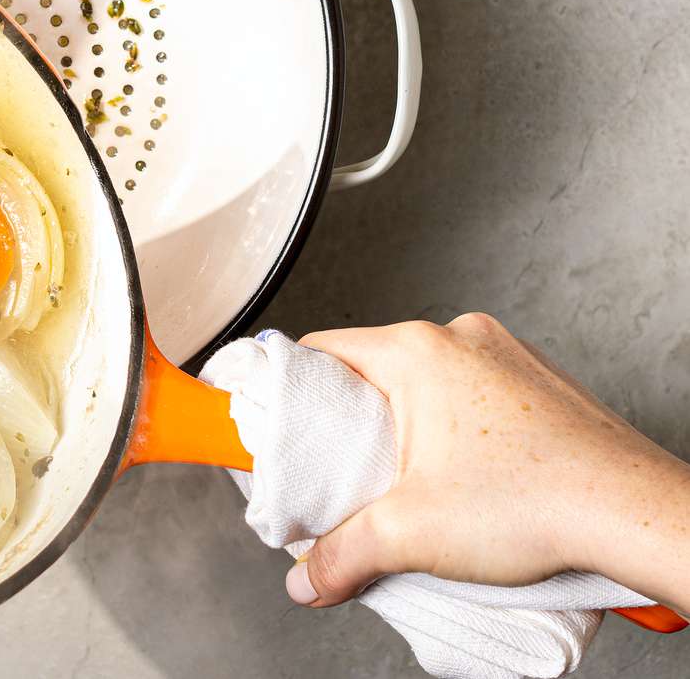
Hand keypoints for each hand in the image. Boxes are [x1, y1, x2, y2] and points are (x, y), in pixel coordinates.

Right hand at [287, 312, 689, 611]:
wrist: (635, 513)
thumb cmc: (541, 500)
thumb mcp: (412, 534)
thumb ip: (343, 554)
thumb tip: (310, 577)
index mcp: (416, 351)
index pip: (321, 350)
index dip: (290, 388)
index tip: (279, 422)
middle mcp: (460, 338)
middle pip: (372, 370)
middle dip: (353, 423)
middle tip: (344, 473)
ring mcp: (505, 356)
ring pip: (426, 383)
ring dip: (408, 428)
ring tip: (409, 485)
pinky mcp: (537, 383)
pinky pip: (471, 394)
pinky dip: (455, 430)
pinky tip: (463, 481)